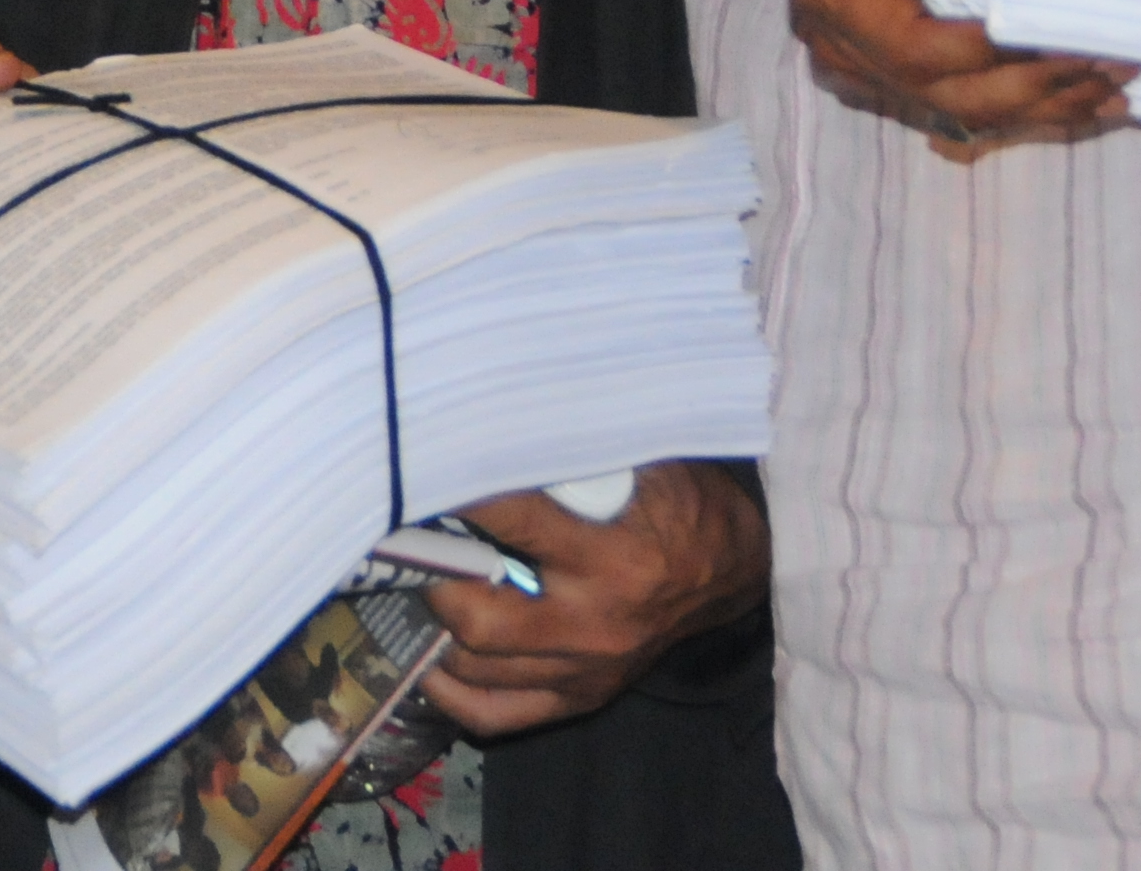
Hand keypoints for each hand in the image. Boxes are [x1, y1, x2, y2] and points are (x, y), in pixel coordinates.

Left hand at [418, 462, 768, 735]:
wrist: (729, 568)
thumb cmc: (677, 502)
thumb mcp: (638, 460)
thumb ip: (569, 451)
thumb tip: (488, 427)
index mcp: (613, 558)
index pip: (511, 523)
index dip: (457, 495)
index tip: (415, 474)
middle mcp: (596, 624)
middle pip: (480, 618)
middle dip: (433, 578)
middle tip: (411, 543)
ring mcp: (586, 669)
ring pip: (478, 666)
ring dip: (433, 625)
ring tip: (413, 583)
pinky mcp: (581, 696)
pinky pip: (497, 714)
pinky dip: (452, 692)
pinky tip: (428, 657)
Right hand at [774, 0, 1132, 158]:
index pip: (907, 44)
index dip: (980, 52)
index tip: (1054, 33)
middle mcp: (844, 35)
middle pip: (942, 91)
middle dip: (1030, 87)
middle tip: (1113, 59)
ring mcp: (872, 58)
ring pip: (961, 108)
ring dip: (1040, 106)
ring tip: (1117, 84)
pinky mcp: (902, 65)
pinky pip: (967, 100)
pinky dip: (1029, 105)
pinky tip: (1090, 99)